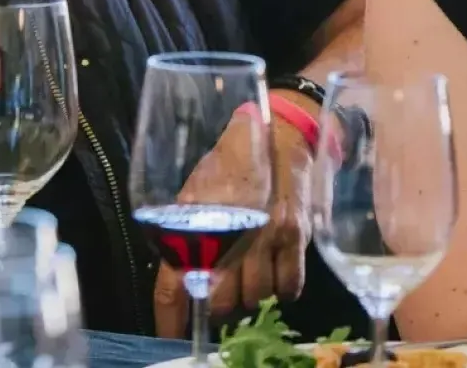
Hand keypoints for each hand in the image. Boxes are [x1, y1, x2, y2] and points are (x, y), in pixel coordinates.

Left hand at [153, 104, 311, 337]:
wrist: (282, 131)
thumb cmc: (233, 159)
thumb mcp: (198, 188)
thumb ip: (187, 228)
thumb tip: (179, 271)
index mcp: (192, 220)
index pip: (173, 286)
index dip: (172, 319)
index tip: (174, 336)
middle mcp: (225, 232)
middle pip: (218, 302)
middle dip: (220, 307)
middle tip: (224, 297)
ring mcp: (262, 235)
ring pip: (255, 297)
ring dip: (253, 296)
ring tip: (253, 280)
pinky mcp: (294, 234)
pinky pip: (289, 285)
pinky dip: (283, 289)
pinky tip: (278, 273)